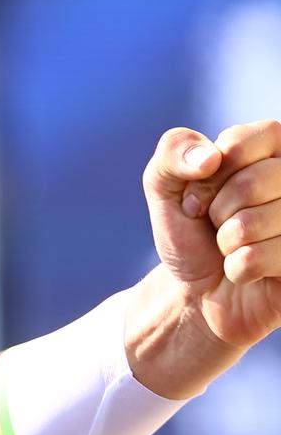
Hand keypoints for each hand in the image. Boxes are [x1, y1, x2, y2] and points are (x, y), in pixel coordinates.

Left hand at [126, 121, 280, 397]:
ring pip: (252, 223)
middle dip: (216, 211)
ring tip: (233, 247)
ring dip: (226, 242)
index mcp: (273, 148)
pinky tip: (244, 270)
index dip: (208, 174)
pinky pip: (257, 258)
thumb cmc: (191, 232)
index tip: (197, 195)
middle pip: (251, 184)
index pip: (242, 142)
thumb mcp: (165, 186)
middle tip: (216, 225)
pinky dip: (237, 268)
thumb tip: (209, 157)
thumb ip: (174, 152)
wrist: (197, 292)